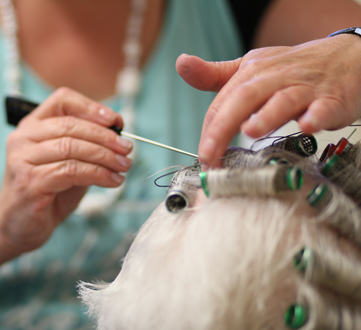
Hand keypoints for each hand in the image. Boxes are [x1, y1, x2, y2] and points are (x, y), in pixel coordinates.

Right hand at [0, 88, 132, 252]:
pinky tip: (112, 181)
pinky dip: (98, 174)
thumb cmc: (46, 193)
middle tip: (127, 149)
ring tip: (124, 166)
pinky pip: (71, 171)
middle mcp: (23, 138)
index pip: (62, 100)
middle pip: (71, 125)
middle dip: (105, 136)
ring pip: (72, 147)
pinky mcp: (29, 182)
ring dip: (105, 157)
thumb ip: (87, 147)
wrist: (18, 228)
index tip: (116, 121)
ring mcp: (22, 159)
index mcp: (32, 126)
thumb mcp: (68, 163)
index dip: (91, 107)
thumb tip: (119, 133)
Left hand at [176, 34, 360, 166]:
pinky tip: (307, 126)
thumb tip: (181, 64)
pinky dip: (316, 116)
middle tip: (210, 156)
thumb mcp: (251, 68)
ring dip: (266, 116)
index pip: (223, 101)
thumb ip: (215, 74)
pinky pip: (324, 107)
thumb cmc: (292, 70)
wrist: (346, 58)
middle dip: (223, 127)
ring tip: (249, 132)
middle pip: (244, 98)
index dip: (209, 130)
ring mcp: (304, 88)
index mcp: (252, 72)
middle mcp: (275, 78)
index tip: (203, 158)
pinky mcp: (332, 99)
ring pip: (282, 100)